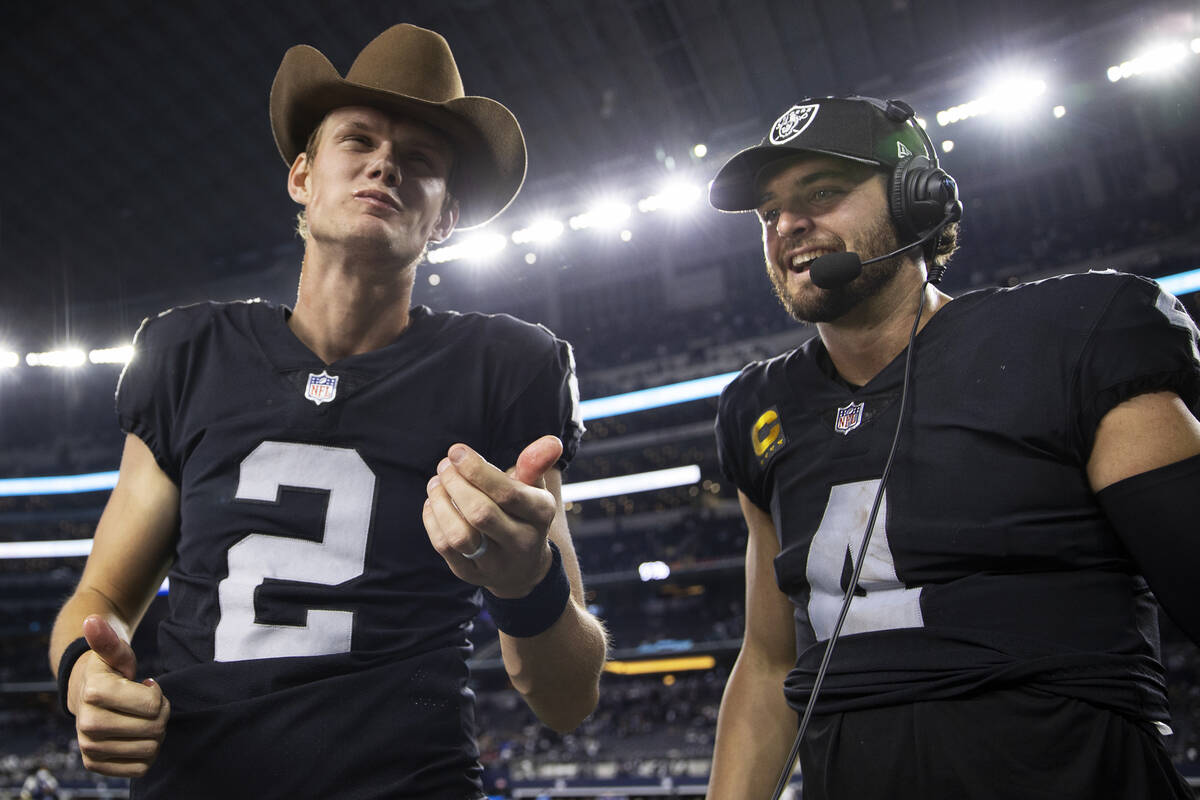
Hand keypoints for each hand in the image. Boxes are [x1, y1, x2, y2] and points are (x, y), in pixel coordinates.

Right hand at [70, 615, 168, 777]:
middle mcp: (87, 724)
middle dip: (161, 713)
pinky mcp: (95, 765)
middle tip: (149, 703)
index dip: (158, 693)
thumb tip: (93, 621)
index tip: (146, 684)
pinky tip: (136, 737)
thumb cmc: (109, 671)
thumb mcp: (115, 652)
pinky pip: (140, 768)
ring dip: (155, 733)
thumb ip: (109, 639)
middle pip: (155, 728)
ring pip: (150, 749)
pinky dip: (147, 754)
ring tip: (142, 719)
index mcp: (94, 693)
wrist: (85, 694)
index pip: (154, 704)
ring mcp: (89, 748)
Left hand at [423, 435, 561, 597]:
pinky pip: (445, 547)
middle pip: (481, 514)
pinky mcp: (471, 575)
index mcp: (540, 515)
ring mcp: (495, 563)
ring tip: (435, 482)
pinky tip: (433, 502)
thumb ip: (537, 463)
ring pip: (459, 535)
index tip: (456, 451)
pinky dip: (432, 520)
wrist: (523, 568)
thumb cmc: (524, 515)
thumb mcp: (535, 489)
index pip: (508, 493)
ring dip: (440, 503)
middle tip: (444, 466)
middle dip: (456, 484)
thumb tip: (551, 441)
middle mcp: (521, 543)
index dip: (477, 470)